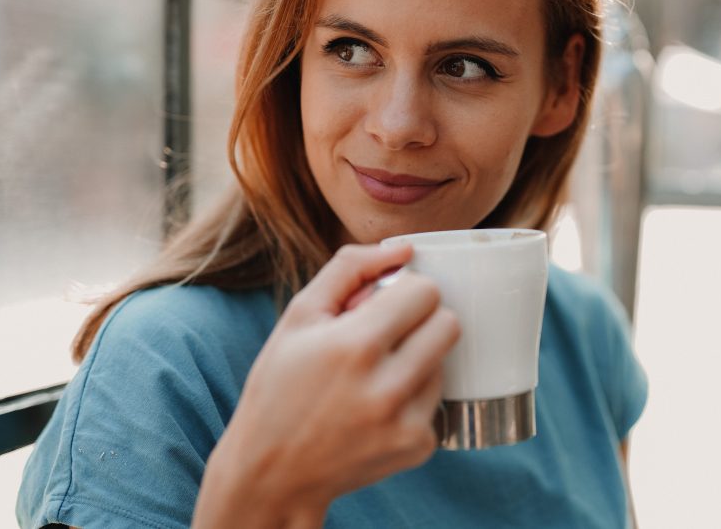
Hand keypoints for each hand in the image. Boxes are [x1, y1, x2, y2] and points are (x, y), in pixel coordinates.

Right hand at [193, 243, 460, 528]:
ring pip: (445, 362)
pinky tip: (377, 407)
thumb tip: (406, 248)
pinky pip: (437, 401)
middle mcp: (386, 387)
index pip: (425, 292)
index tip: (383, 304)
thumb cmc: (280, 385)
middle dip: (422, 320)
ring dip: (418, 359)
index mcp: (355, 346)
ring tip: (375, 375)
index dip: (404, 291)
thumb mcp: (300, 315)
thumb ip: (350, 269)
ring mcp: (406, 422)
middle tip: (388, 333)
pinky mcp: (418, 447)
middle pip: (448, 324)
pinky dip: (414, 398)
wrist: (273, 472)